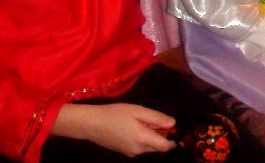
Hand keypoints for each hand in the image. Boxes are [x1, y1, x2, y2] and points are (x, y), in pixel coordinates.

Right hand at [52, 103, 175, 156]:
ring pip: (149, 147)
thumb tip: (173, 124)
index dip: (172, 139)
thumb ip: (157, 118)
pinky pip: (139, 147)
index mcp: (143, 139)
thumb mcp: (138, 111)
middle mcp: (138, 150)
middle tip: (151, 120)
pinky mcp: (124, 152)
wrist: (91, 124)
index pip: (165, 146)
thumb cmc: (115, 114)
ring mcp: (130, 153)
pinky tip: (132, 127)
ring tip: (139, 121)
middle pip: (158, 147)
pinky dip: (142, 139)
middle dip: (160, 136)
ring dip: (151, 136)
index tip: (171, 128)